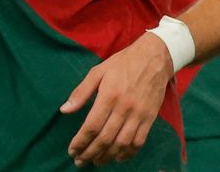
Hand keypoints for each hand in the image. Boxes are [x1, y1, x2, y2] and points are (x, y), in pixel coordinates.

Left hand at [61, 32, 173, 166]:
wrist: (154, 58)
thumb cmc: (122, 63)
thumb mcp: (98, 71)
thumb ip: (81, 92)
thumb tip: (64, 110)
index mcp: (109, 95)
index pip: (92, 126)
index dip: (81, 141)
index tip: (72, 150)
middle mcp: (124, 108)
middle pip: (105, 138)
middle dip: (90, 152)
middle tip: (79, 161)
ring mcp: (139, 115)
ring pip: (122, 144)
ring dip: (107, 156)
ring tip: (96, 162)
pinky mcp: (150, 118)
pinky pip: (139, 142)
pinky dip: (128, 153)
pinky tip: (118, 158)